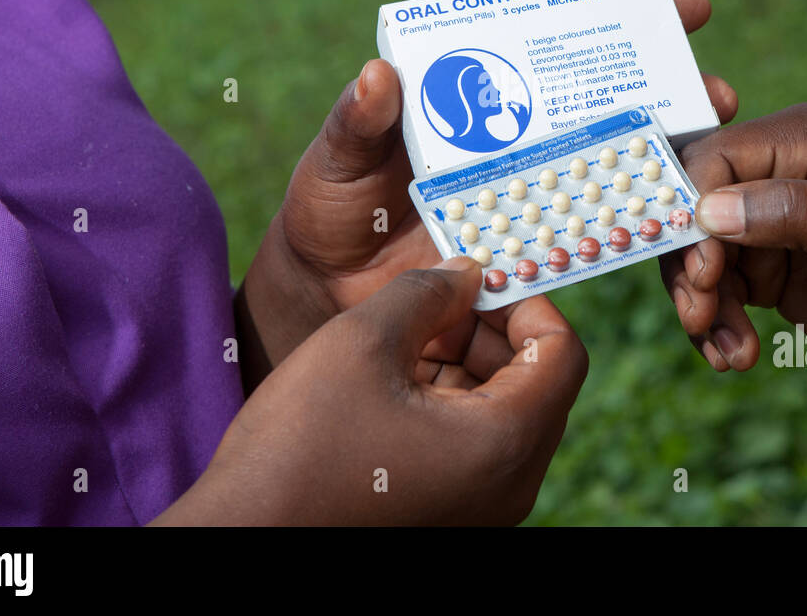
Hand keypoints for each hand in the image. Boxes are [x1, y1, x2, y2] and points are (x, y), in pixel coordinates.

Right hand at [157, 257, 588, 524]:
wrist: (245, 534)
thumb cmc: (300, 445)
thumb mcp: (362, 341)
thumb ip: (427, 292)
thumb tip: (468, 273)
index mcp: (503, 443)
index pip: (562, 353)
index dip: (526, 302)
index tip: (479, 278)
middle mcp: (507, 486)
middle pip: (536, 383)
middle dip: (490, 331)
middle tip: (436, 301)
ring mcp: (480, 509)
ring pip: (502, 413)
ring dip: (464, 364)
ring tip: (403, 338)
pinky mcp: (448, 517)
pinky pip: (472, 446)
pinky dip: (446, 403)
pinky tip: (391, 381)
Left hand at [238, 0, 738, 384]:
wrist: (327, 296)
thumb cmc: (328, 212)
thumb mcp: (335, 162)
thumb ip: (356, 124)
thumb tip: (379, 73)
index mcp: (474, 104)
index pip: (546, 51)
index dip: (607, 25)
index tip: (673, 6)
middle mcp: (511, 144)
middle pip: (597, 106)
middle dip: (664, 89)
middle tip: (714, 88)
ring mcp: (524, 198)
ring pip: (605, 168)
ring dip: (664, 156)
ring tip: (713, 148)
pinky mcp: (526, 257)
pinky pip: (583, 237)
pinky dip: (625, 226)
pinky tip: (672, 221)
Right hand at [661, 103, 806, 387]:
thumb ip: (795, 212)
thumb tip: (708, 211)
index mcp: (804, 140)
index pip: (715, 156)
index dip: (692, 208)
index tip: (703, 266)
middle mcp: (778, 174)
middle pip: (691, 208)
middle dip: (689, 265)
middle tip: (702, 312)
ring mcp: (768, 224)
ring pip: (694, 256)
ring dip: (700, 305)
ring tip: (730, 351)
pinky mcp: (766, 270)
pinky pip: (712, 292)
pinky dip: (714, 326)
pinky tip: (735, 357)